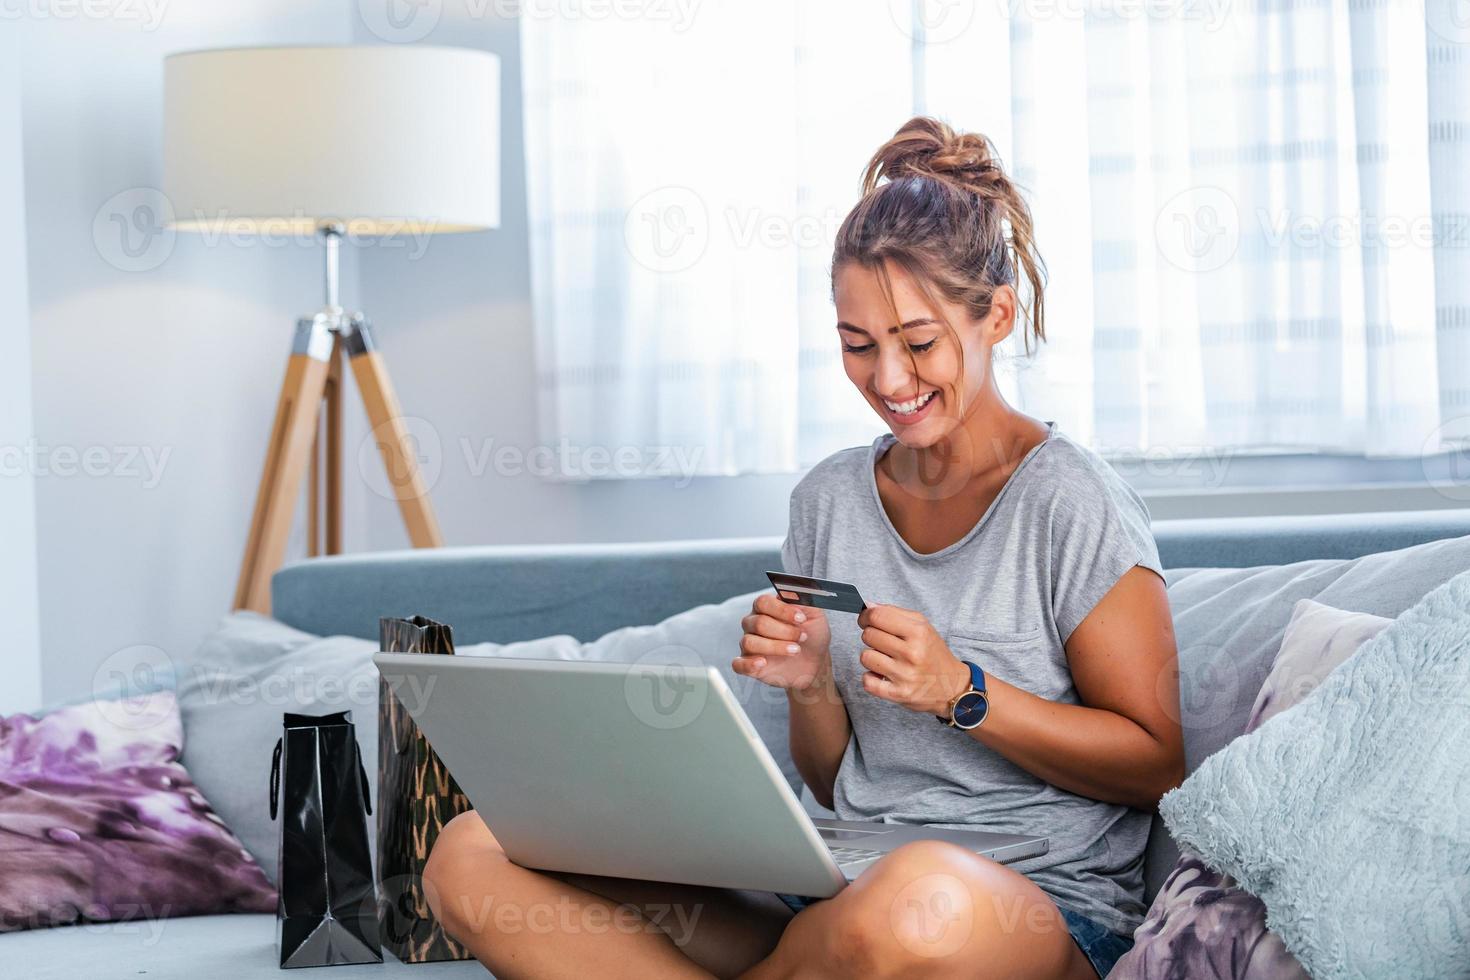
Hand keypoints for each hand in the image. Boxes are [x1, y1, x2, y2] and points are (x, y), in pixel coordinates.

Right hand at [734, 594, 831, 691]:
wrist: (815, 662)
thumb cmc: (812, 635)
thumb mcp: (815, 616)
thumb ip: (804, 601)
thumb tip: (790, 593)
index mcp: (766, 608)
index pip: (763, 602)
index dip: (782, 610)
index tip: (801, 618)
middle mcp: (753, 623)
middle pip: (758, 623)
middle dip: (784, 631)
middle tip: (802, 637)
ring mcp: (749, 644)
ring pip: (749, 642)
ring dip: (775, 647)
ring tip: (795, 650)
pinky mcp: (748, 665)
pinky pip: (738, 664)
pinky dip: (748, 664)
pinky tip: (763, 663)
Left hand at [856, 604, 971, 716]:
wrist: (952, 685)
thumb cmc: (932, 653)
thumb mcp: (922, 626)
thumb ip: (894, 613)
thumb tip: (868, 607)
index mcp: (918, 632)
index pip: (877, 616)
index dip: (866, 616)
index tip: (867, 620)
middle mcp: (912, 653)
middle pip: (868, 635)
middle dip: (871, 636)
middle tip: (882, 642)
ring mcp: (905, 675)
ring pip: (865, 657)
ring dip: (872, 657)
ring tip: (885, 659)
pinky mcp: (898, 693)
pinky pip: (868, 681)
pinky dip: (871, 677)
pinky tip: (882, 675)